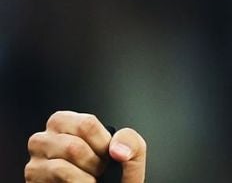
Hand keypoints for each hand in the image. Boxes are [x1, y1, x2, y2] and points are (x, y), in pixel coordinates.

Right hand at [25, 111, 146, 182]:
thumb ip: (130, 142)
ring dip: (86, 176)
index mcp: (66, 123)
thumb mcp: (130, 156)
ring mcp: (35, 162)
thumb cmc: (112, 177)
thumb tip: (117, 149)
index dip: (103, 144)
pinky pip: (59, 178)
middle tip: (99, 172)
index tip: (109, 156)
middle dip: (95, 163)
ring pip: (62, 166)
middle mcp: (45, 139)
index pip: (86, 124)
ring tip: (89, 179)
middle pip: (74, 146)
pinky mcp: (32, 181)